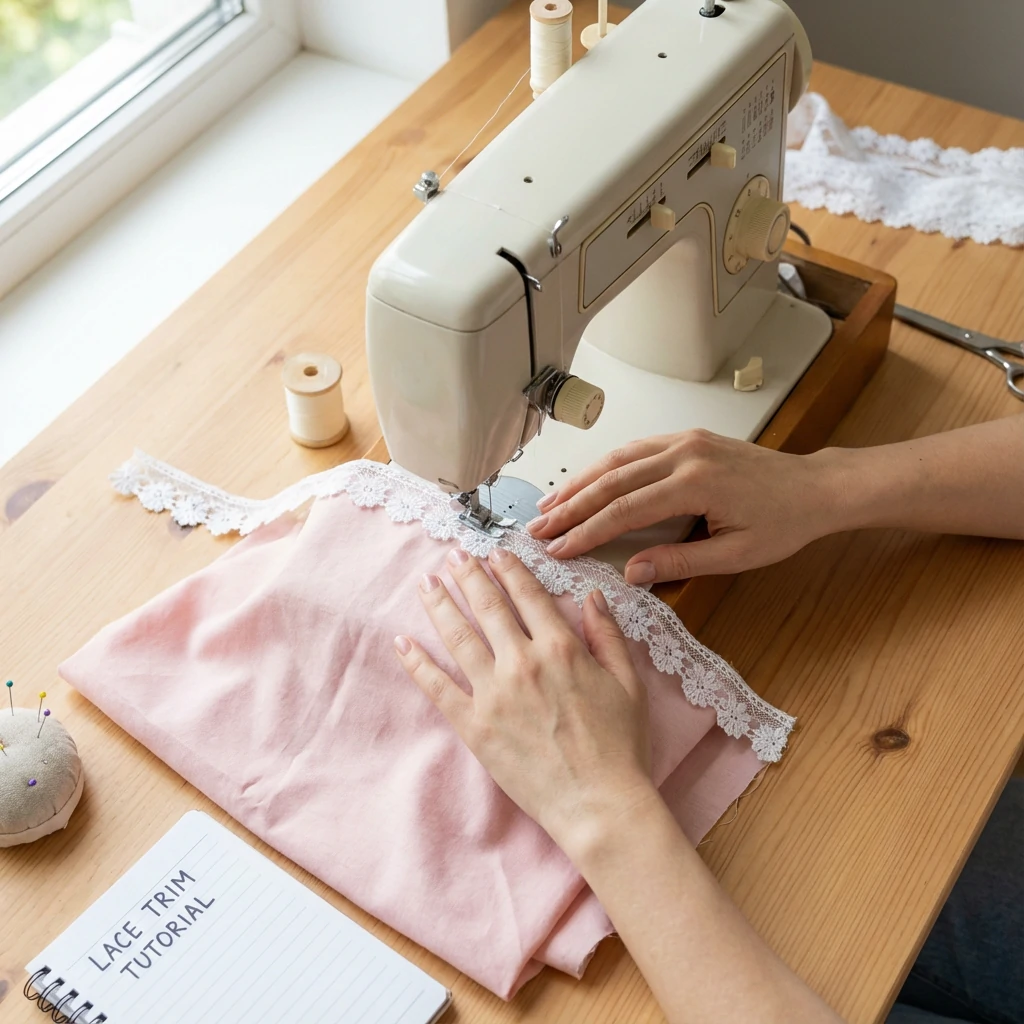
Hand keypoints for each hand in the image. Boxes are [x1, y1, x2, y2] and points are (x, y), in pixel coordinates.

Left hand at [394, 547, 655, 852]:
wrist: (599, 804)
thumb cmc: (621, 747)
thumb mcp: (628, 683)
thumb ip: (607, 635)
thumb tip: (591, 596)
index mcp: (561, 648)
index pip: (527, 594)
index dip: (508, 569)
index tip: (494, 552)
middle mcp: (522, 662)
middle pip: (487, 606)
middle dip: (468, 576)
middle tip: (454, 556)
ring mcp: (493, 694)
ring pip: (457, 636)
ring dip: (439, 605)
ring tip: (426, 583)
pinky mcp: (474, 726)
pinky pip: (437, 687)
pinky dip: (417, 662)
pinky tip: (402, 641)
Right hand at [527, 430, 843, 584]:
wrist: (816, 487)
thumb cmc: (783, 522)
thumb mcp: (736, 554)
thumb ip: (680, 562)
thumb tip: (631, 573)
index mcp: (695, 483)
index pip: (625, 509)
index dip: (586, 530)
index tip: (558, 548)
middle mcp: (684, 453)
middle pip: (611, 479)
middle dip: (570, 505)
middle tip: (537, 527)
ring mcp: (684, 440)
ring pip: (617, 458)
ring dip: (579, 481)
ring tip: (548, 503)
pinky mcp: (687, 438)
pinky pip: (635, 449)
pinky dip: (604, 466)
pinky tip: (585, 481)